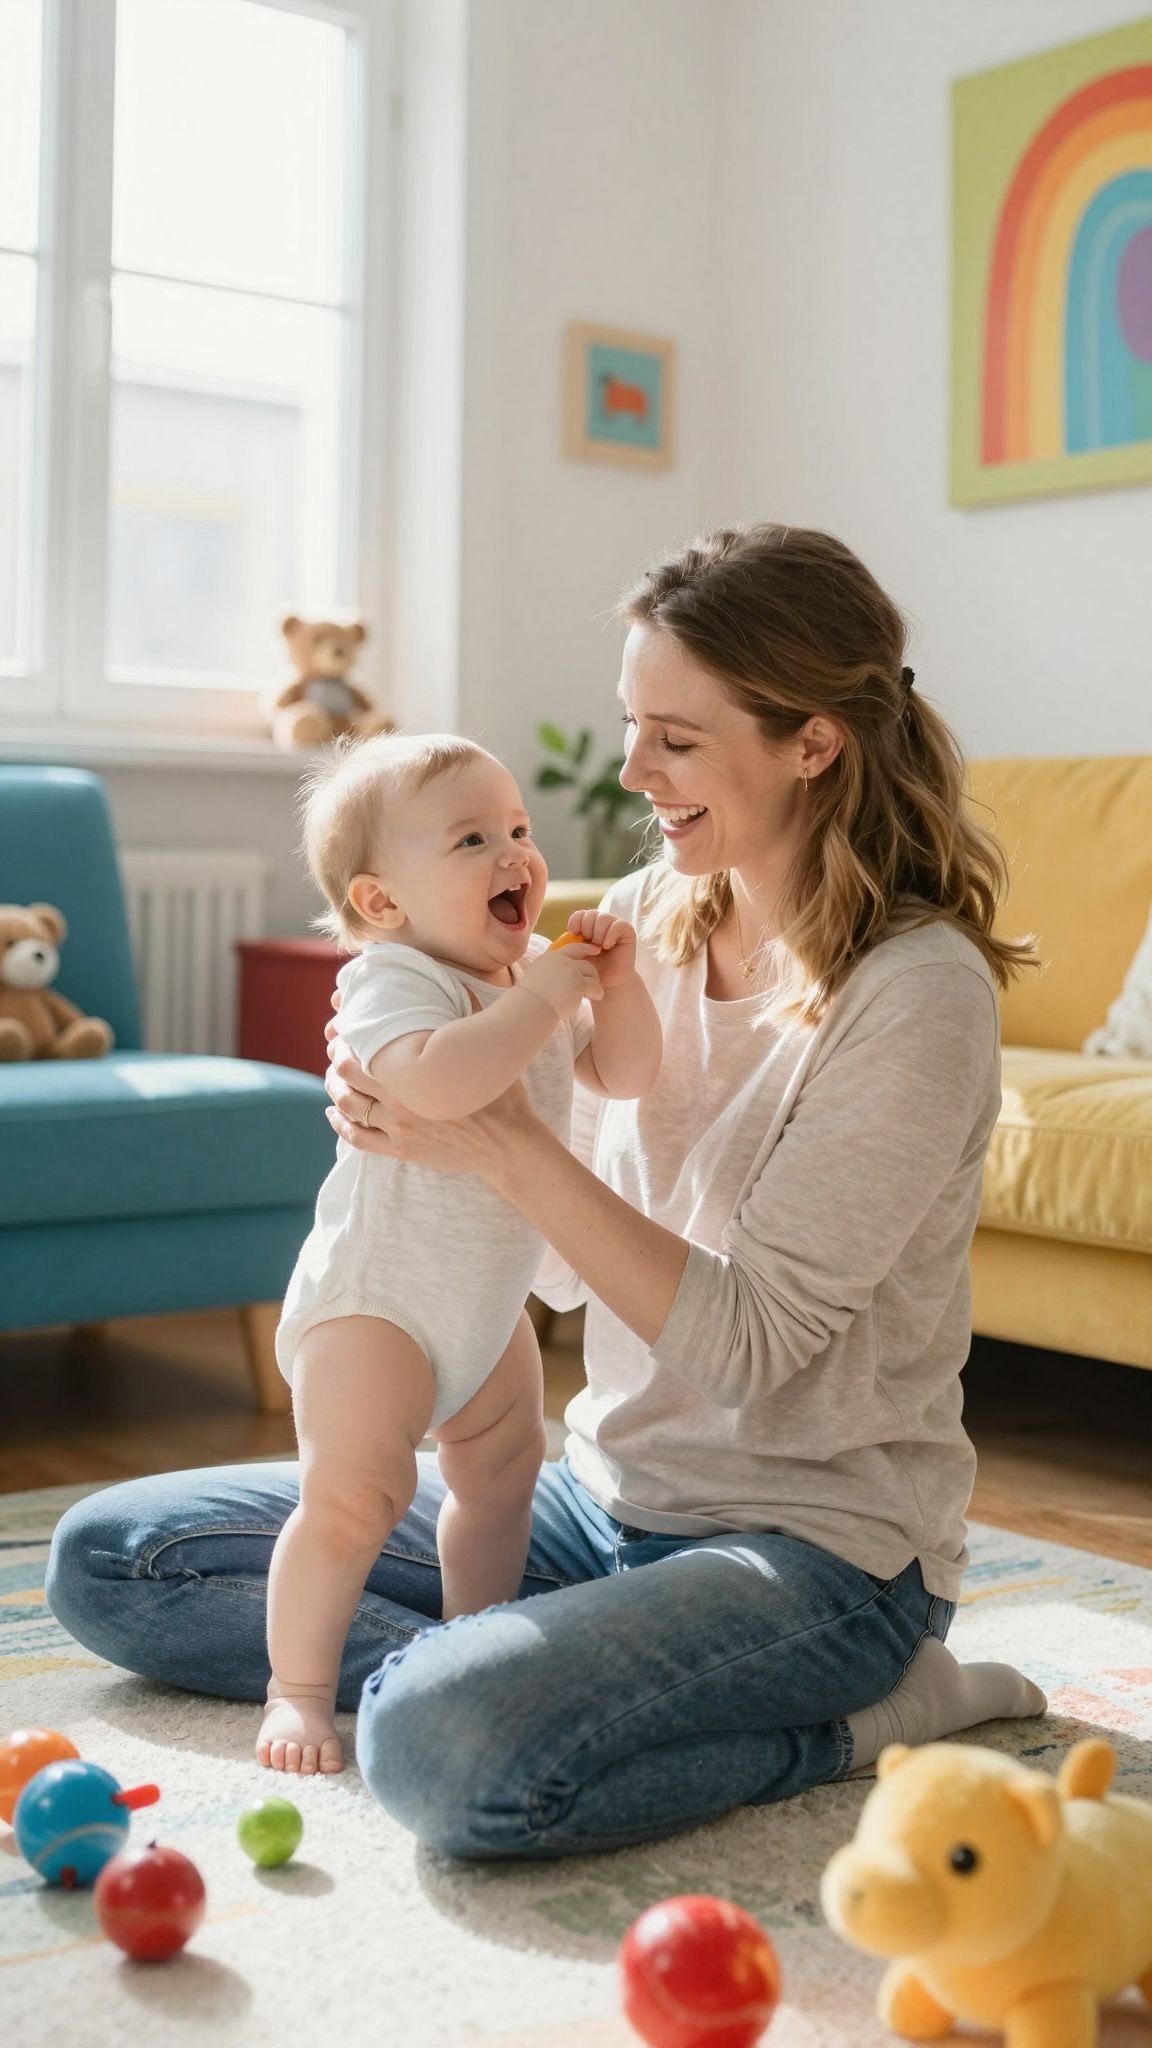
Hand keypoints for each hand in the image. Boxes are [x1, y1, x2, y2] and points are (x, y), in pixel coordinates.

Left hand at [324, 1032, 538, 1182]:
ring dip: (335, 1090)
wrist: (509, 1143)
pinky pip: (357, 1139)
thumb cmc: (500, 1093)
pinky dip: (340, 1124)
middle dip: (338, 1061)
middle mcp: (400, 1102)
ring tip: (336, 1079)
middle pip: (346, 1077)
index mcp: (414, 1073)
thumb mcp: (483, 1049)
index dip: (345, 1039)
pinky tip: (335, 1113)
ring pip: (348, 1107)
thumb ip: (465, 1012)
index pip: (358, 1052)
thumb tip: (454, 980)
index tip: (346, 1030)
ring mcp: (399, 1129)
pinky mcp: (402, 1150)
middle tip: (340, 1052)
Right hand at [519, 943, 603, 1022]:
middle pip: (584, 961)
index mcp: (550, 958)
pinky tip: (596, 997)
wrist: (531, 1007)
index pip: (571, 948)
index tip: (595, 949)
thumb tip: (555, 977)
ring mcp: (571, 970)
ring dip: (594, 983)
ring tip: (593, 993)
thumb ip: (547, 972)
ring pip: (591, 972)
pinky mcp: (578, 983)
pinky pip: (594, 985)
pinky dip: (597, 992)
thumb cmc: (530, 999)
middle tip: (595, 979)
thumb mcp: (535, 978)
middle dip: (592, 970)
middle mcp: (561, 961)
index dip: (585, 948)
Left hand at [563, 911, 636, 990]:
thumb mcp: (575, 955)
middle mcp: (602, 923)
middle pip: (591, 914)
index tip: (575, 935)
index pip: (580, 914)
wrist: (607, 984)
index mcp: (588, 925)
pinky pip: (618, 925)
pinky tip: (607, 946)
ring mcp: (615, 926)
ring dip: (598, 934)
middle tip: (590, 946)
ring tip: (599, 948)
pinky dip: (610, 935)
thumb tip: (564, 934)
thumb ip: (568, 943)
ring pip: (603, 918)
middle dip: (586, 930)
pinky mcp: (628, 931)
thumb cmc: (589, 971)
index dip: (575, 922)